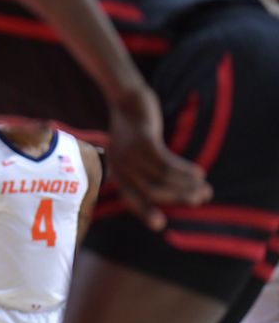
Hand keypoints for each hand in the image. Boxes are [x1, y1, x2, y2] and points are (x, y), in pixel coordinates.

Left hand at [107, 87, 212, 230]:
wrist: (126, 97)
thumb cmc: (134, 128)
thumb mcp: (132, 151)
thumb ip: (144, 170)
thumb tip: (170, 192)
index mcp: (117, 171)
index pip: (130, 198)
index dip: (145, 212)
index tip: (160, 225)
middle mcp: (121, 165)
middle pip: (151, 192)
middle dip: (179, 198)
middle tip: (201, 199)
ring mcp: (130, 153)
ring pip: (162, 179)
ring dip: (187, 185)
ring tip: (205, 187)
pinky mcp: (143, 140)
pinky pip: (167, 163)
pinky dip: (185, 171)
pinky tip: (198, 172)